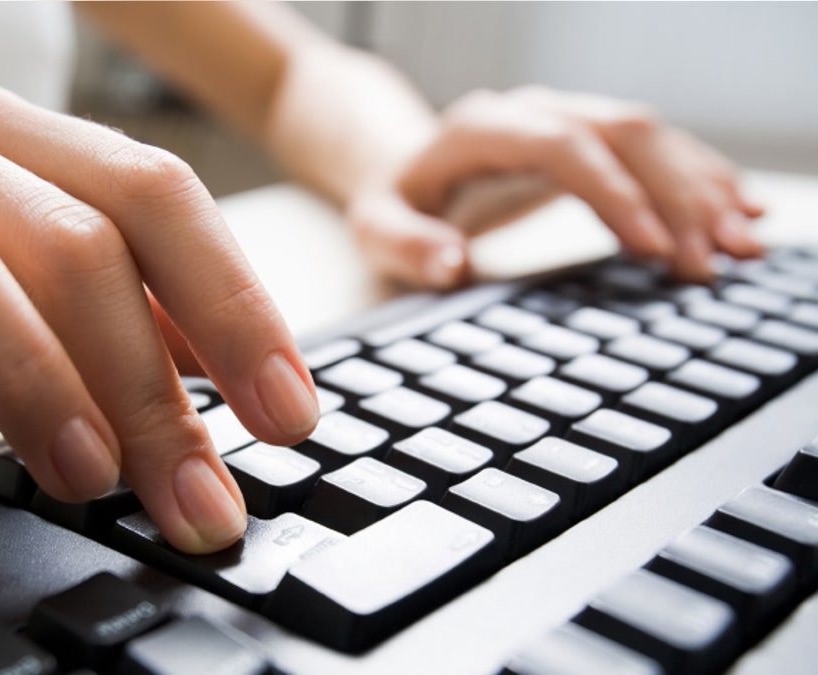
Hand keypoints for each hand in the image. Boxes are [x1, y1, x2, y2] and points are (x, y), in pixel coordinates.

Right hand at [0, 86, 319, 552]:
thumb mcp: (38, 315)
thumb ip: (135, 329)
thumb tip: (242, 378)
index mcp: (25, 147)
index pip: (155, 198)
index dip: (233, 305)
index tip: (288, 416)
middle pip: (64, 233)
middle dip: (141, 379)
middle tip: (184, 489)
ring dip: (20, 363)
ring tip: (77, 469)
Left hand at [345, 86, 764, 287]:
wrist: (405, 167)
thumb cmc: (394, 203)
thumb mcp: (379, 230)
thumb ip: (408, 247)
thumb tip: (451, 263)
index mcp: (481, 129)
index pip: (560, 146)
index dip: (613, 192)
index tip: (652, 249)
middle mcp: (532, 111)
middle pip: (621, 134)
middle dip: (675, 197)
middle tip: (711, 264)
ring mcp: (565, 118)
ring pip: (650, 137)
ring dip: (700, 189)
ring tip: (741, 249)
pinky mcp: (589, 138)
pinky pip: (655, 148)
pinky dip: (700, 179)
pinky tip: (739, 211)